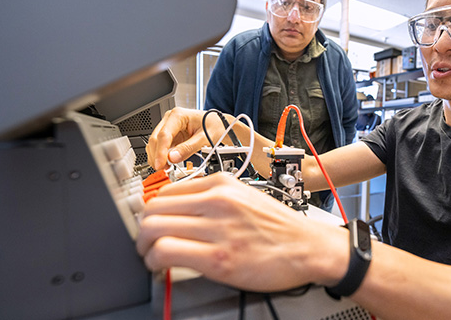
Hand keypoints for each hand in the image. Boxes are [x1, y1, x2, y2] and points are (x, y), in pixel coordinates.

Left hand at [135, 173, 348, 291]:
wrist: (308, 248)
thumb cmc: (278, 227)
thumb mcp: (244, 197)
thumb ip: (211, 198)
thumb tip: (177, 209)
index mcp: (221, 184)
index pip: (164, 192)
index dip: (152, 212)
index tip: (152, 224)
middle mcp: (217, 201)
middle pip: (153, 209)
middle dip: (142, 230)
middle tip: (145, 242)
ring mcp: (217, 229)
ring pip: (153, 229)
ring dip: (144, 247)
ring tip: (150, 256)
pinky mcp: (218, 258)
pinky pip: (166, 253)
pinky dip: (154, 261)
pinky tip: (160, 266)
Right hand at [146, 107, 224, 170]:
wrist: (219, 125)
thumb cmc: (215, 126)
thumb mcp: (205, 138)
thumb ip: (189, 148)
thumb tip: (173, 158)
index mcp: (178, 115)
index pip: (164, 135)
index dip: (160, 151)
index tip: (160, 164)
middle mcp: (170, 119)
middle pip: (155, 139)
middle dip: (157, 155)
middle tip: (163, 169)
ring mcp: (169, 127)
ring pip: (155, 144)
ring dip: (157, 157)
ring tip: (166, 167)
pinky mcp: (170, 136)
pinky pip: (160, 147)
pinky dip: (161, 156)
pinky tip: (167, 163)